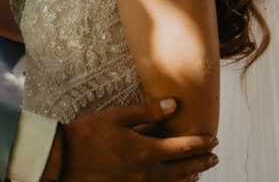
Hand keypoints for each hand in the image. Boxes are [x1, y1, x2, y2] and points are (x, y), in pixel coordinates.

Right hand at [58, 99, 217, 180]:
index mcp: (147, 151)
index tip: (213, 139)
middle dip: (201, 162)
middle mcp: (147, 172)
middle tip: (214, 157)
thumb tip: (174, 105)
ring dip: (188, 177)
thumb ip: (148, 112)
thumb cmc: (89, 133)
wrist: (64, 159)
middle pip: (183, 170)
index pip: (183, 148)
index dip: (201, 144)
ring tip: (198, 173)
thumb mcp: (118, 116)